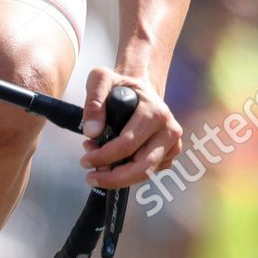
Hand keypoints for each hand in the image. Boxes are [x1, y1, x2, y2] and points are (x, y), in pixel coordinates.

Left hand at [78, 66, 181, 187]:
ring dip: (120, 176)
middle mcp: (170, 130)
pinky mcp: (170, 154)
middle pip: (142, 166)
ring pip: (147, 173)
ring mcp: (173, 144)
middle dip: (114, 177)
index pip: (128, 144)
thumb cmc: (121, 85)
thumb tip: (92, 132)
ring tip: (98, 167)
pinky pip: (150, 172)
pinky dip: (130, 173)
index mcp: (155, 112)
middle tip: (91, 177)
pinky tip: (115, 161)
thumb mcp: (101, 79)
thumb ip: (93, 101)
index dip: (104, 157)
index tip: (85, 160)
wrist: (141, 87)